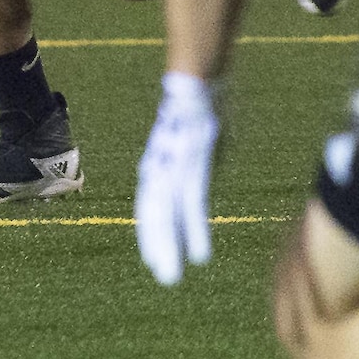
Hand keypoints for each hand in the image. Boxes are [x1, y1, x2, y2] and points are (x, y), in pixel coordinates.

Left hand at [135, 71, 218, 285]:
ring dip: (169, 249)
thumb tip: (206, 164)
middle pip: (154, 216)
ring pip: (168, 219)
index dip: (154, 232)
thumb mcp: (199, 133)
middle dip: (158, 247)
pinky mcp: (192, 170)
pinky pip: (192, 209)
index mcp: (160, 163)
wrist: (198, 82)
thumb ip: (197, 155)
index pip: (152, 205)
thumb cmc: (202, 102)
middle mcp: (161, 170)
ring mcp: (174, 171)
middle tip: (164, 276)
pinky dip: (193, 233)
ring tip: (170, 276)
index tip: (154, 257)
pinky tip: (199, 255)